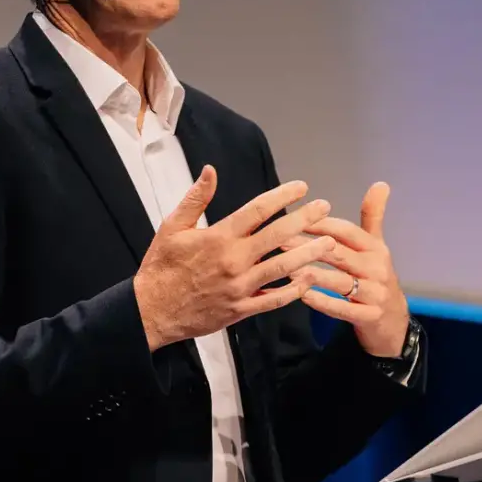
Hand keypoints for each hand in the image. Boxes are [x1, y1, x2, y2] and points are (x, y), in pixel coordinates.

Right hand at [134, 166, 336, 351]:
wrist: (152, 311)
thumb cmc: (161, 267)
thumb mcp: (172, 227)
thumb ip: (196, 198)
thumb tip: (211, 170)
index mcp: (219, 237)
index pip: (257, 210)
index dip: (282, 196)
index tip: (301, 187)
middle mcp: (234, 261)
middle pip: (278, 235)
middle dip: (305, 219)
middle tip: (324, 207)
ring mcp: (240, 287)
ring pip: (283, 267)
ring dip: (309, 253)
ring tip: (329, 242)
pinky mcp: (241, 310)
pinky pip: (274, 299)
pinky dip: (294, 290)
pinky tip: (309, 279)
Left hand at [285, 182, 409, 357]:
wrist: (393, 319)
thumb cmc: (376, 275)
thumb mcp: (377, 245)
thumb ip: (373, 216)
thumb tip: (381, 183)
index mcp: (375, 248)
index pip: (346, 231)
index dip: (321, 224)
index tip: (293, 217)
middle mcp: (377, 268)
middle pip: (339, 254)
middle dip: (308, 246)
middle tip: (279, 241)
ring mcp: (374, 293)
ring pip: (339, 282)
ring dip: (312, 274)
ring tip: (286, 268)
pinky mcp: (368, 317)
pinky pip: (342, 309)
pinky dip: (323, 302)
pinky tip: (303, 295)